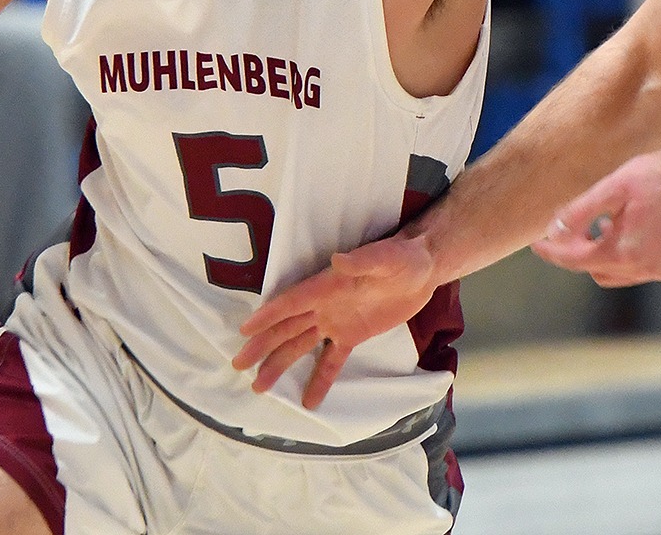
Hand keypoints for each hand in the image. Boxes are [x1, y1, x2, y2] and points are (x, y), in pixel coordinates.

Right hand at [232, 234, 438, 409]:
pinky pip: (332, 361)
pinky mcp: (353, 335)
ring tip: (259, 387)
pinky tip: (307, 402)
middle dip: (262, 346)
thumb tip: (338, 259)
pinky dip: (320, 380)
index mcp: (327, 286)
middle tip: (238, 365)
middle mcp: (324, 305)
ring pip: (301, 346)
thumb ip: (363, 260)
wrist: (422, 268)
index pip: (291, 303)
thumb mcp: (387, 257)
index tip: (244, 331)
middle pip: (287, 328)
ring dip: (279, 365)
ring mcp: (336, 321)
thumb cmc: (403, 257)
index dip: (268, 316)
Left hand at [530, 144, 660, 287]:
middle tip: (574, 227)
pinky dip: (625, 257)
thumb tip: (553, 233)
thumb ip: (579, 212)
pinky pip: (636, 271)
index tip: (537, 245)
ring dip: (602, 255)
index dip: (553, 253)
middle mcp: (644, 268)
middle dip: (580, 251)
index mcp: (625, 252)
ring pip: (615, 274)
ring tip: (604, 225)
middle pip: (594, 269)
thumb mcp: (610, 188)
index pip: (576, 261)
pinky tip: (625, 231)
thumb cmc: (652, 175)